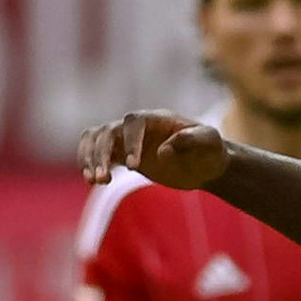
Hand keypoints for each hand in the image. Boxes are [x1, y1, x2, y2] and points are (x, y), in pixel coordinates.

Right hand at [78, 111, 228, 188]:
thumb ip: (192, 140)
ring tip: (95, 181)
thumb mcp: (210, 142)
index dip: (130, 142)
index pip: (133, 122)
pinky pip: (99, 153)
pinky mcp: (123, 154)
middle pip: (108, 131)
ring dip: (90, 158)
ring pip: (96, 139)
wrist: (207, 163)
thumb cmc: (210, 149)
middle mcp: (137, 126)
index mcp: (156, 119)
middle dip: (101, 154)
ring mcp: (128, 139)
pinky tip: (93, 181)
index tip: (133, 167)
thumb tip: (163, 150)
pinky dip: (90, 163)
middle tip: (104, 180)